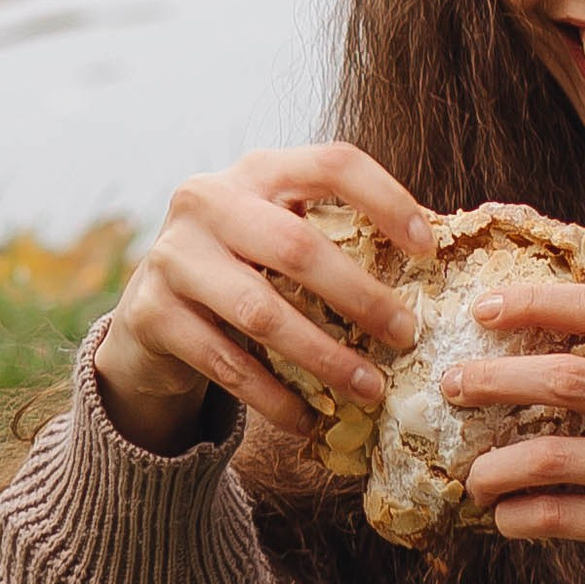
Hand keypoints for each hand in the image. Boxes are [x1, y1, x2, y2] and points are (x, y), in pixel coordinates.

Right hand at [95, 148, 431, 456]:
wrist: (149, 316)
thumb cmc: (243, 271)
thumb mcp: (280, 234)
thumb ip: (336, 233)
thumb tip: (435, 258)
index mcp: (256, 170)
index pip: (330, 163)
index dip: (386, 199)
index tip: (428, 249)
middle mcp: (206, 200)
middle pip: (297, 246)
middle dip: (360, 296)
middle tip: (408, 336)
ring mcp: (172, 256)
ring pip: (262, 312)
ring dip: (324, 358)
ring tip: (371, 389)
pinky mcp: (150, 314)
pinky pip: (226, 363)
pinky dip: (274, 398)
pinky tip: (310, 420)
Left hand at [447, 283, 584, 583]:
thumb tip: (527, 339)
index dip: (537, 302)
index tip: (483, 309)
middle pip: (569, 378)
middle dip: (495, 379)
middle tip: (451, 385)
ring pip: (553, 455)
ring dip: (496, 466)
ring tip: (473, 477)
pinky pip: (560, 516)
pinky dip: (519, 516)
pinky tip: (506, 518)